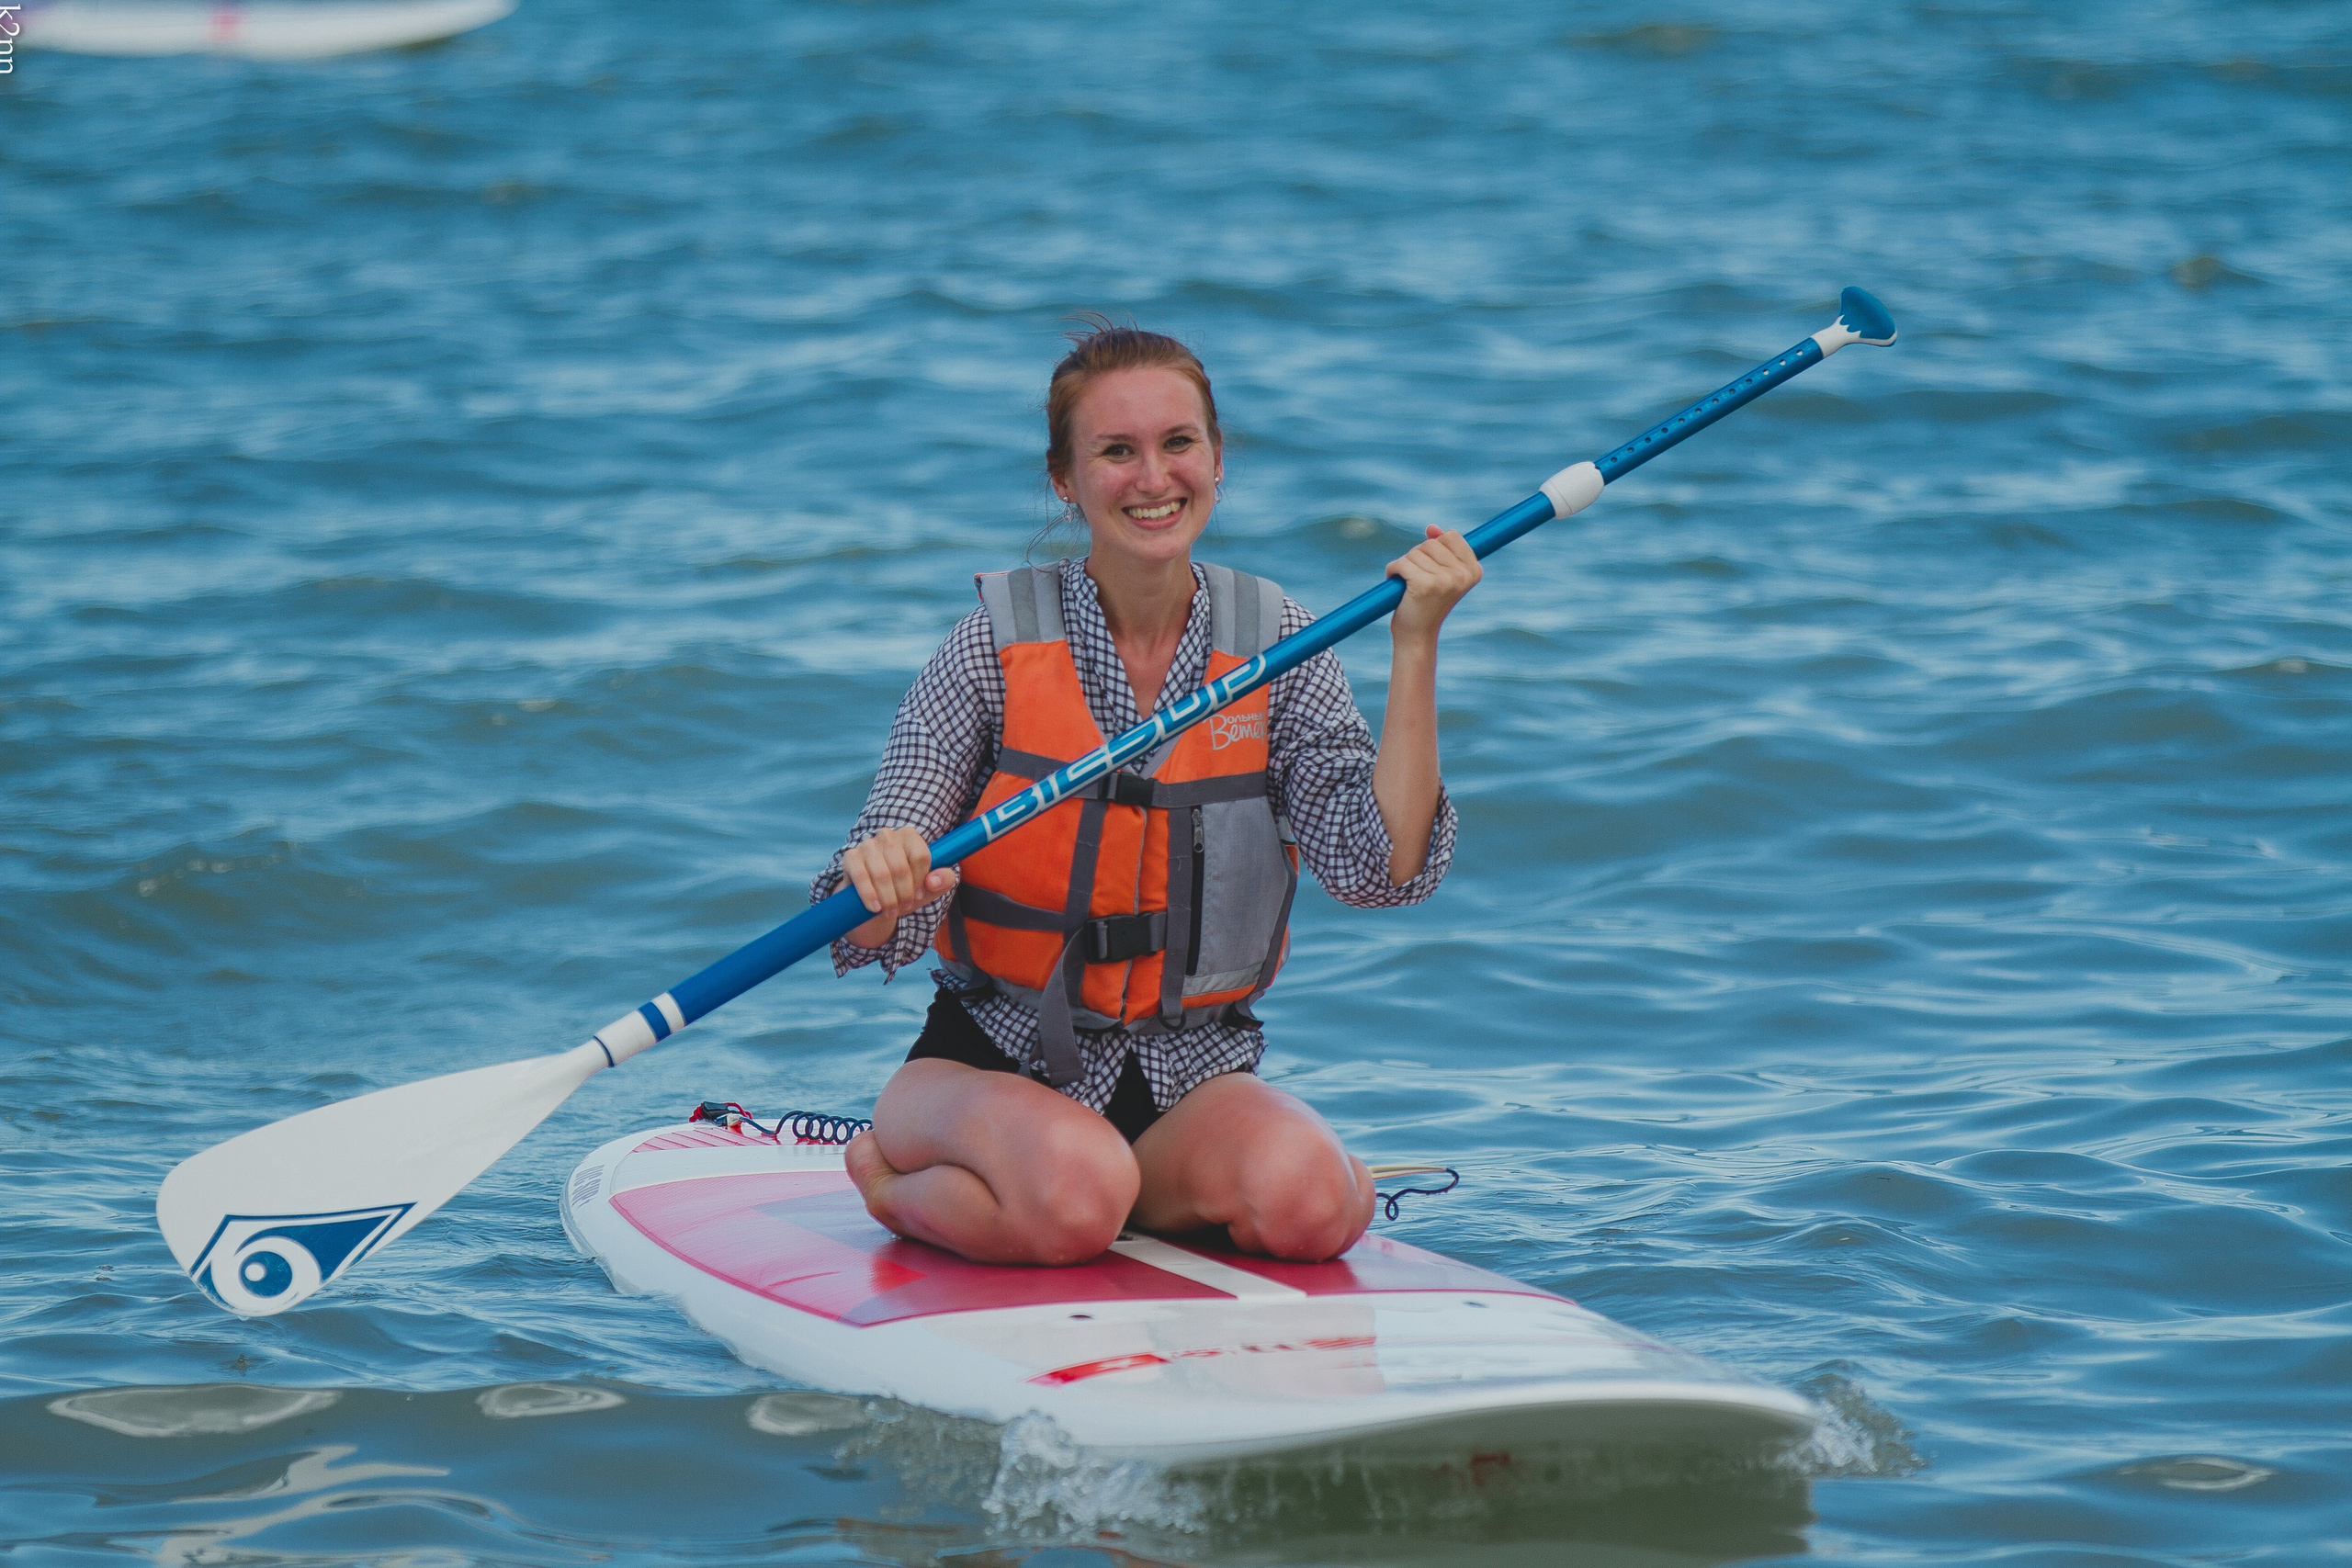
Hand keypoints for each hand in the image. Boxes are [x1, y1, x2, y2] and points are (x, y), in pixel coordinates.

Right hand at [841, 826, 956, 947]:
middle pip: (901, 867)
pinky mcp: (850, 856)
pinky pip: (861, 876)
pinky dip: (869, 895)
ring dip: (888, 898)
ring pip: (881, 874)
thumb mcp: (929, 887)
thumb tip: (934, 880)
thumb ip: (943, 881)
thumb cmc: (905, 888)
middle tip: (905, 907)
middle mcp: (888, 835)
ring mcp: (868, 844)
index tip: (919, 895)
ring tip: (891, 911)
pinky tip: (875, 908)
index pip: (921, 856)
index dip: (921, 880)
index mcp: (910, 836)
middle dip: (904, 893)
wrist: (875, 899)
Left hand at [1386, 526, 1481, 646]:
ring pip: (1414, 553)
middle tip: (1418, 580)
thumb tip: (1431, 527)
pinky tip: (1396, 584)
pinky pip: (1401, 563)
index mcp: (1474, 571)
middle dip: (1418, 557)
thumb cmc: (1427, 604)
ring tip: (1409, 586)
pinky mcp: (1424, 585)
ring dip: (1405, 566)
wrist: (1417, 636)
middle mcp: (1463, 575)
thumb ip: (1440, 548)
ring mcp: (1445, 580)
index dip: (1434, 547)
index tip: (1431, 567)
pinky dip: (1393, 571)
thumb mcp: (1440, 573)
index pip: (1451, 536)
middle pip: (1431, 543)